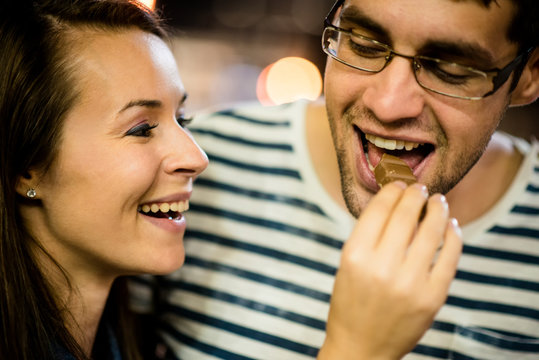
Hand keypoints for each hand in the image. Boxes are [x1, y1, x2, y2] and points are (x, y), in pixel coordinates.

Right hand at [318, 182, 462, 359]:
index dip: (392, 191)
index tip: (399, 184)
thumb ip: (369, 236)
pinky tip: (451, 226)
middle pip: (405, 215)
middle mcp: (381, 266)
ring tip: (439, 201)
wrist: (361, 347)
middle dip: (415, 195)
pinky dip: (453, 236)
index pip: (379, 210)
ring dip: (437, 210)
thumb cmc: (351, 303)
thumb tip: (398, 203)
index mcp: (354, 255)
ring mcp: (409, 283)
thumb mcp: (348, 265)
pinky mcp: (432, 297)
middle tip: (421, 188)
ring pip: (432, 231)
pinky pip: (449, 256)